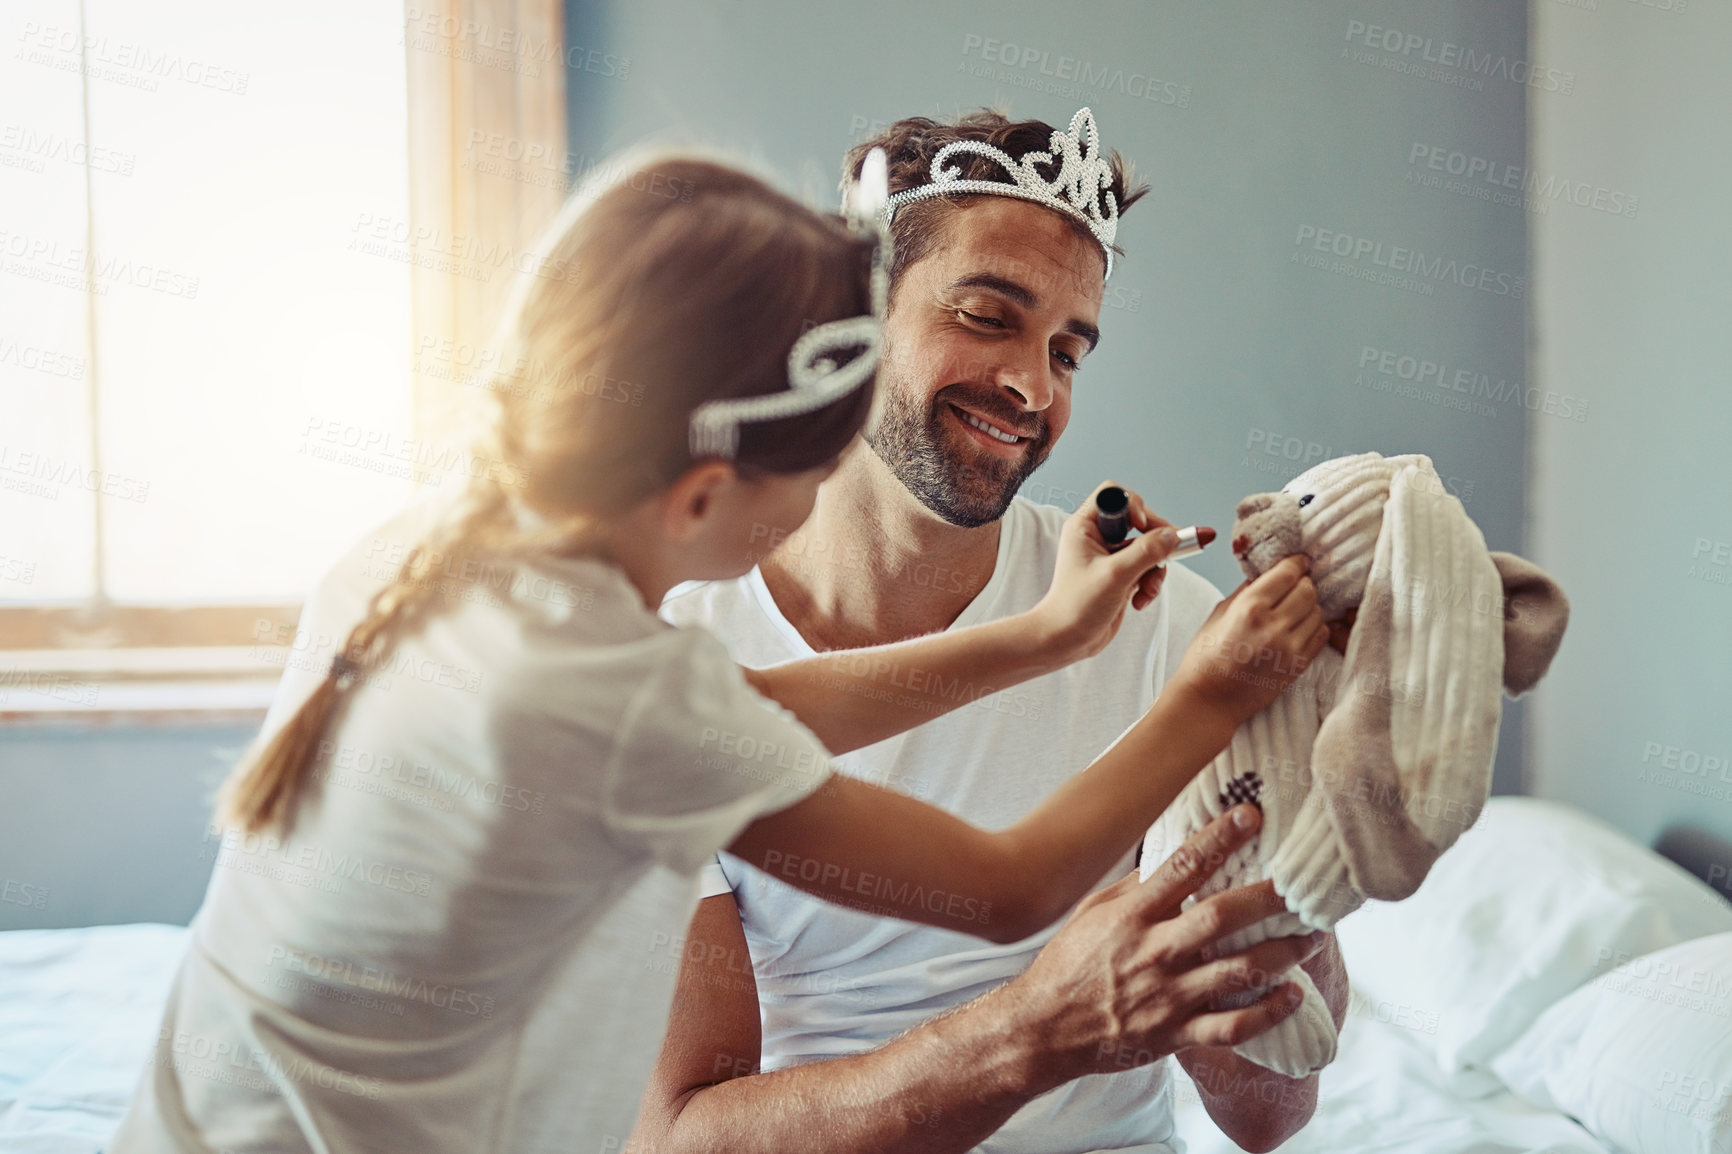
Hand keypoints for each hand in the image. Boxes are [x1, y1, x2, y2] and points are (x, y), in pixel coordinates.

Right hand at [1005, 806, 1325, 1085]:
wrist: (1046, 1028)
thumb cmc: (1070, 962)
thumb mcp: (1092, 912)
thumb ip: (1136, 887)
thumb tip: (1173, 857)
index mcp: (1132, 916)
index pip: (1181, 868)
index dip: (1218, 838)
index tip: (1251, 816)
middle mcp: (1154, 952)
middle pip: (1220, 918)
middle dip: (1267, 899)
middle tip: (1302, 886)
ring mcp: (1168, 996)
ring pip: (1238, 972)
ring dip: (1283, 953)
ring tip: (1313, 937)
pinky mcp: (1177, 1034)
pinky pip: (1232, 1027)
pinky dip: (1268, 1013)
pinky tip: (1292, 994)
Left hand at [1026, 481, 1213, 661]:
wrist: (1066, 640)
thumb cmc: (1076, 606)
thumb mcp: (1116, 575)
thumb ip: (1147, 552)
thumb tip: (1174, 534)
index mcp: (1084, 527)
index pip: (1114, 495)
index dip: (1135, 506)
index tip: (1144, 527)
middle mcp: (1096, 537)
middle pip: (1140, 521)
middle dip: (1155, 543)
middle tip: (1166, 557)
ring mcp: (1110, 556)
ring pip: (1149, 547)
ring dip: (1155, 569)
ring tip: (1147, 591)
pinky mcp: (1121, 574)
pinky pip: (1148, 567)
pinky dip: (1150, 583)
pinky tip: (1140, 601)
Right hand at [1173, 555, 1328, 724]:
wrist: (1209, 701)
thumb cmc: (1206, 659)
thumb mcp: (1219, 614)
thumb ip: (1246, 592)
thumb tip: (1266, 574)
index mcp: (1250, 608)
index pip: (1288, 573)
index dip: (1297, 563)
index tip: (1299, 561)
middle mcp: (1273, 626)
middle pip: (1308, 590)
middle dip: (1303, 583)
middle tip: (1295, 585)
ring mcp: (1290, 648)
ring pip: (1318, 612)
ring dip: (1309, 606)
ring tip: (1294, 609)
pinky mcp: (1298, 666)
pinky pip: (1321, 636)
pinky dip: (1314, 626)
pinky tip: (1299, 627)